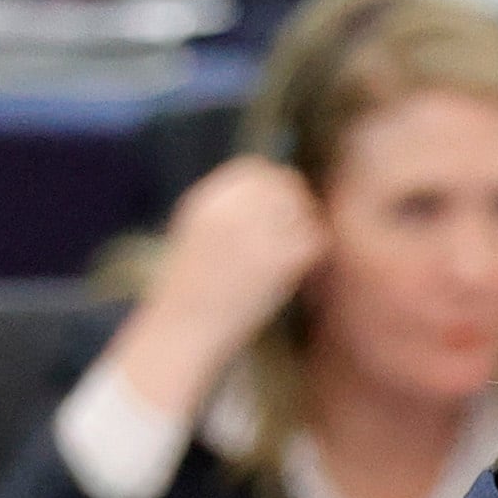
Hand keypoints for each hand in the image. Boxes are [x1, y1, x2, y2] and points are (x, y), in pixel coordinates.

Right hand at [107, 156, 328, 425]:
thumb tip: (276, 188)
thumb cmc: (192, 290)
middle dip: (298, 203)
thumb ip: (230, 209)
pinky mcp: (276, 261)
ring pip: (303, 211)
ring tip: (294, 253)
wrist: (184, 330)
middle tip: (298, 230)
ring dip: (306, 227)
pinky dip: (313, 251)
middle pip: (285, 184)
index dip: (276, 183)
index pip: (256, 168)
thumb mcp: (199, 233)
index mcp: (208, 199)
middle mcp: (229, 210)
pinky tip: (301, 268)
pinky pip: (313, 240)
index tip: (283, 206)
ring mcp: (254, 234)